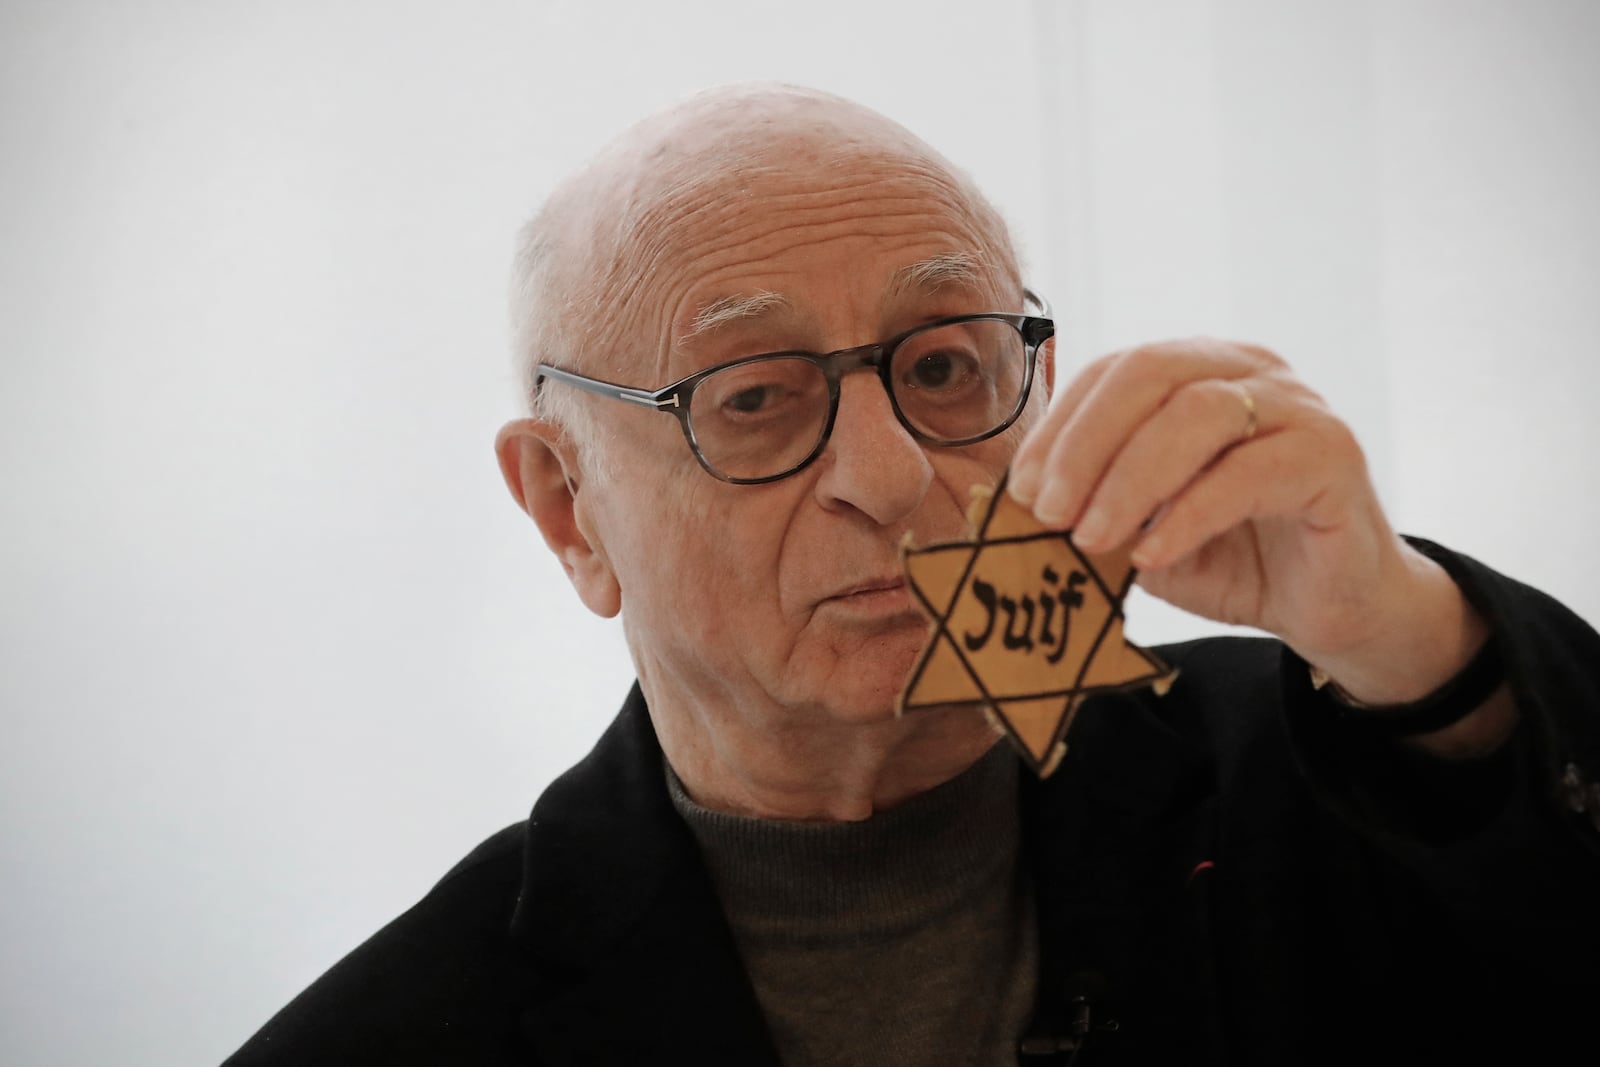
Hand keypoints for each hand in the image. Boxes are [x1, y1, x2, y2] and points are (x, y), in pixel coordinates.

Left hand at [1007, 338, 1489, 715]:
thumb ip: (1089, 507)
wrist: (1330, 608)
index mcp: (1198, 370)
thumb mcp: (1141, 531)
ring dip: (1129, 479)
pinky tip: (1152, 555)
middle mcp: (1251, 369)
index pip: (1113, 372)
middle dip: (1085, 445)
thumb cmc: (1230, 558)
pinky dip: (1189, 514)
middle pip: (1150, 373)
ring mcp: (1298, 405)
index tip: (1019, 490)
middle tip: (1047, 513)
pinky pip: (1249, 472)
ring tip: (1091, 540)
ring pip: (1197, 415)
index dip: (1059, 426)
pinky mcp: (1334, 454)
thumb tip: (1000, 506)